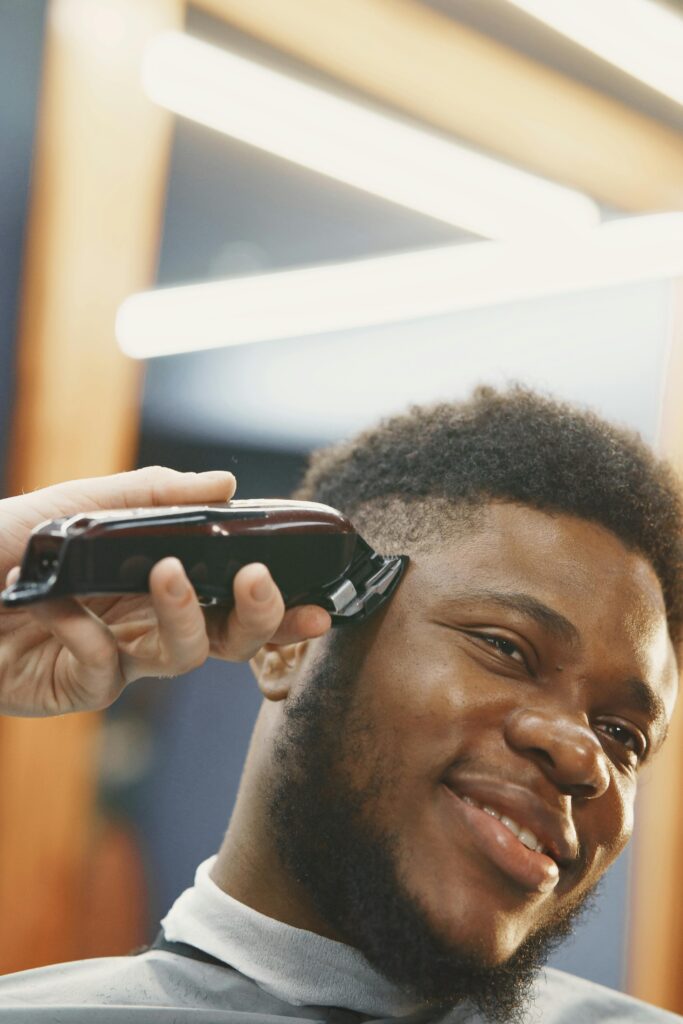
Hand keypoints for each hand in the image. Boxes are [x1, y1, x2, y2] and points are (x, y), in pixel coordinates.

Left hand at [0, 467, 330, 716]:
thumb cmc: (13, 537)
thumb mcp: (87, 502)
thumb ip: (157, 494)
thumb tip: (229, 485)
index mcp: (159, 580)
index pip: (233, 601)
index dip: (278, 609)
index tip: (319, 605)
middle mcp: (147, 622)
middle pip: (226, 639)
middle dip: (258, 619)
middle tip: (262, 585)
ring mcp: (117, 657)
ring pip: (181, 656)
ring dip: (183, 615)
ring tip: (165, 575)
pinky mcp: (79, 686)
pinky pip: (108, 672)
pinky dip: (90, 638)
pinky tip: (61, 612)